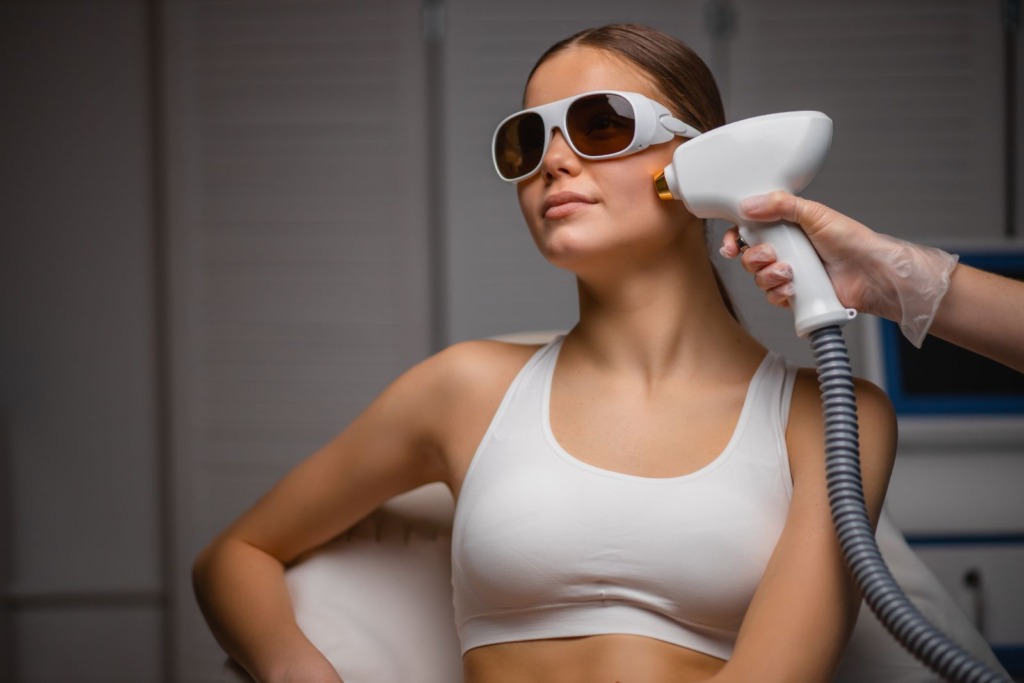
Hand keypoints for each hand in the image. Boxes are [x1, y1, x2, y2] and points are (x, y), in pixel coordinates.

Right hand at [720, 191, 957, 346]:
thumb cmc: (853, 241)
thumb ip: (781, 205)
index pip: (749, 231)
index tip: (731, 245)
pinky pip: (772, 297)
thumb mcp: (816, 213)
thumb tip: (748, 205)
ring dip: (769, 276)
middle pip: (749, 257)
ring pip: (758, 279)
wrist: (871, 274)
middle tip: (772, 255)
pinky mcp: (795, 296)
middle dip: (754, 258)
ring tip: (790, 272)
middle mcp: (786, 251)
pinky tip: (793, 288)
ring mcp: (789, 274)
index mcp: (787, 228)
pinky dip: (779, 293)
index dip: (735, 239)